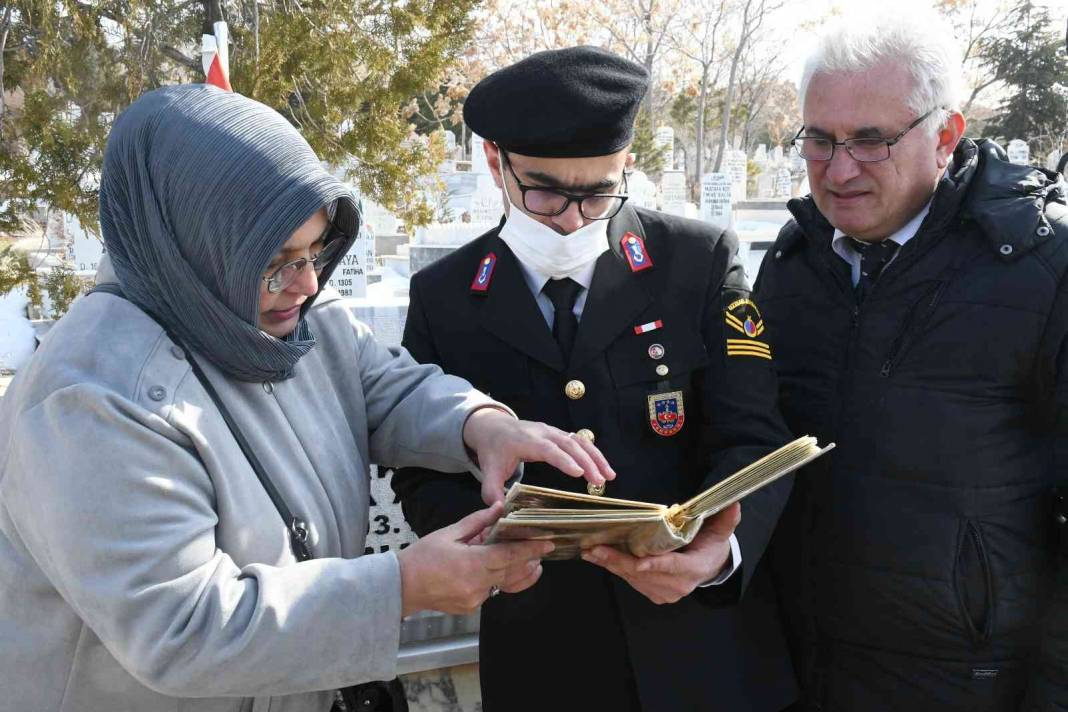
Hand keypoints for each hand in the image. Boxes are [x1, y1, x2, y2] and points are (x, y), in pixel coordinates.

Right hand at [396, 502, 554, 616]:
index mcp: (473, 564)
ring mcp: (475, 599)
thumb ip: (478, 522)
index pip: (510, 555)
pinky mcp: (471, 607)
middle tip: (543, 548)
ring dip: (518, 572)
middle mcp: (478, 585)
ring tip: (532, 563)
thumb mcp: (449, 533)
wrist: (401, 586)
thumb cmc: (422, 557)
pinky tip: (501, 570)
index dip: (531, 548)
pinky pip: (492, 592)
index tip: (548, 542)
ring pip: (504, 584)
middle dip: (529, 560)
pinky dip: (499, 580)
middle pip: (512, 571)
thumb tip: (499, 509)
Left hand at [462, 407, 615, 504]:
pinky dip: (593, 454)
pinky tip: (603, 469)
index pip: (548, 449)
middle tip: (600, 482)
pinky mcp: (559, 434)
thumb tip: (500, 511)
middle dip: (587, 462)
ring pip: (579, 441)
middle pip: (569, 444)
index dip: (564, 460)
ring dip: (596, 457)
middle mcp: (543, 433)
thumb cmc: (493, 450)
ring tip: (609, 476)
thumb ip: (491, 491)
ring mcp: (553, 432)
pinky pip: (580, 442)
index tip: (579, 473)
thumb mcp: (488, 470)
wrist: (494, 426)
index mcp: (526, 441)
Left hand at [580, 503, 740, 604]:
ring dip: (611, 565)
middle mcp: (678, 586)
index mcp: (694, 569)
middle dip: (618, 561)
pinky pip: (632, 581)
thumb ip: (725, 519)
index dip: (654, 565)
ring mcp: (665, 592)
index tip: (637, 562)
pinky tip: (599, 557)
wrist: (712, 569)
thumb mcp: (721, 532)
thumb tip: (733, 503)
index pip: (672, 567)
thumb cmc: (713, 546)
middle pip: (645, 574)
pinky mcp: (654, 593)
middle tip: (596, 549)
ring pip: (633, 578)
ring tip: (590, 551)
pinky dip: (615, 569)